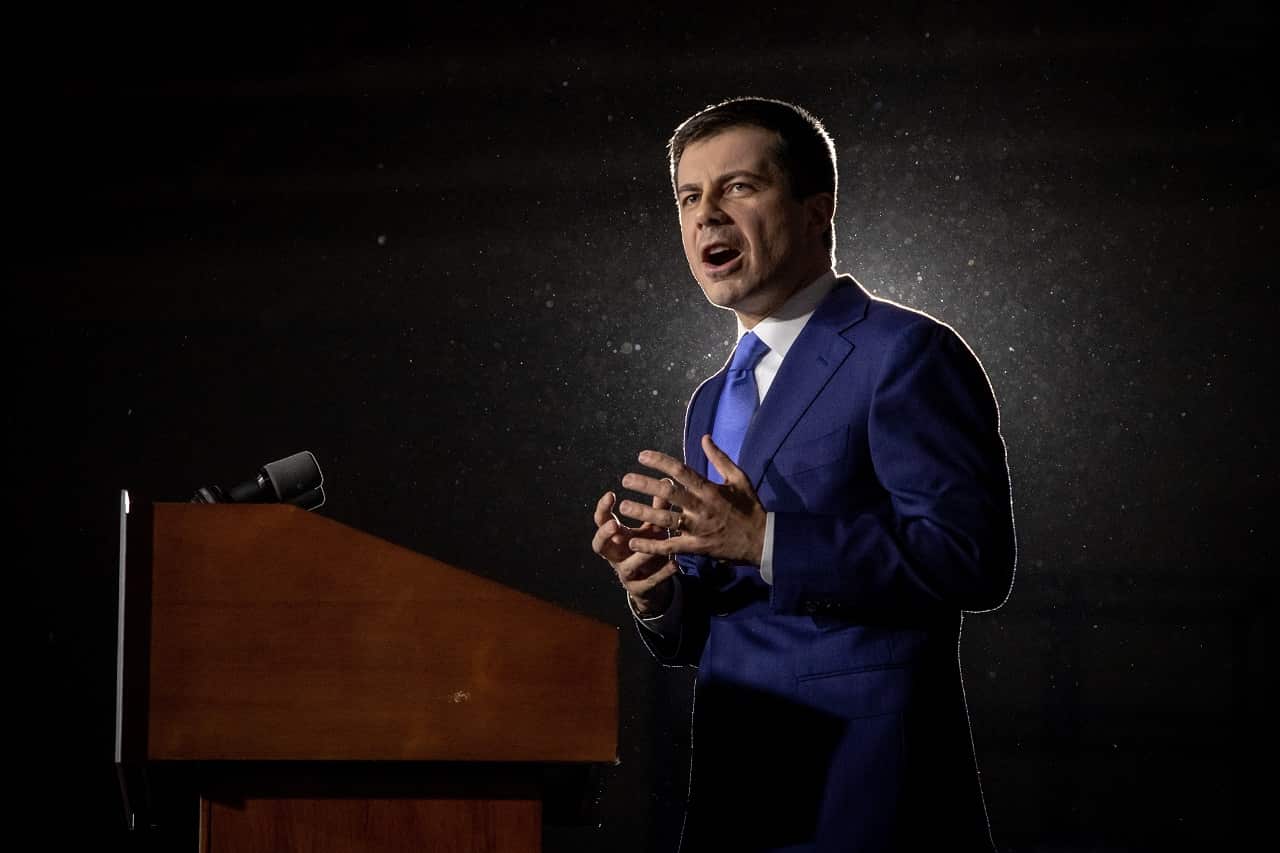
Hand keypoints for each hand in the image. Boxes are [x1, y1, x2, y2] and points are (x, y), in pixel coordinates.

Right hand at [591, 490, 677, 614]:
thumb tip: (666, 480)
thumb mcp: (653, 527)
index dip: (603, 509)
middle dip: (604, 535)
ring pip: (627, 566)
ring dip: (640, 554)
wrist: (654, 582)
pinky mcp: (639, 589)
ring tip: (654, 543)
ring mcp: (625, 573)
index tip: (611, 494)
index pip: (601, 521)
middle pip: (599, 546)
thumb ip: (657, 507)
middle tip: (614, 525)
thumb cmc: (649, 547)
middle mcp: (616, 555)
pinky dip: (662, 573)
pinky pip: (649, 582)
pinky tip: (675, 563)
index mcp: (616, 537)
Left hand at [616, 435, 766, 565]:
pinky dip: (651, 545)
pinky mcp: (696, 547)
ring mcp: (698, 528)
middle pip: (668, 493)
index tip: (642, 456)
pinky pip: (670, 547)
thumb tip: (704, 438)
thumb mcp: (739, 478)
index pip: (681, 471)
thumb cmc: (750, 507)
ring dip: (643, 513)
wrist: (762, 541)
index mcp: (710, 489)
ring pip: (665, 520)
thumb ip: (720, 458)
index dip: (660, 462)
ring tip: (623, 507)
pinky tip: (633, 541)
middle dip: (645, 485)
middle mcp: (701, 508)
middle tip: (625, 480)